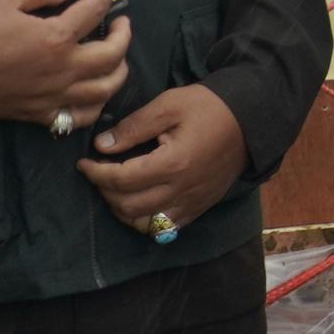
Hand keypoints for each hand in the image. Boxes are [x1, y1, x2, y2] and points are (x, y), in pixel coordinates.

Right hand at [0, 0, 129, 126]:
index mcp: (56, 38)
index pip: (95, 11)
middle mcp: (63, 70)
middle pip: (113, 55)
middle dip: (123, 35)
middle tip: (120, 24)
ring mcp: (55, 96)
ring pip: (105, 90)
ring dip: (118, 71)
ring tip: (115, 58)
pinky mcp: (41, 115)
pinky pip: (80, 116)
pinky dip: (95, 105)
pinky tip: (94, 93)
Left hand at [82, 84, 248, 234]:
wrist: (250, 120)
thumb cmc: (208, 107)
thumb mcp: (169, 105)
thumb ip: (133, 126)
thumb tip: (101, 146)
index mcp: (173, 163)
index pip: (121, 179)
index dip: (96, 173)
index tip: (83, 163)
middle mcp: (181, 190)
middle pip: (128, 206)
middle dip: (104, 191)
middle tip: (98, 172)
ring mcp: (191, 203)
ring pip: (143, 224)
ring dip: (121, 210)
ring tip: (115, 189)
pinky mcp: (199, 208)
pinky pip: (164, 228)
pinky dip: (144, 221)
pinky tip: (139, 202)